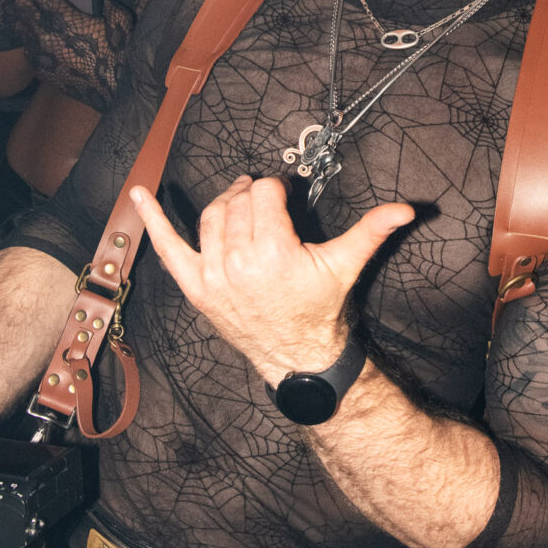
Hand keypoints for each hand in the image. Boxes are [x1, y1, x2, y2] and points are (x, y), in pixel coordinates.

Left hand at [130, 176, 413, 383]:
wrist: (297, 355)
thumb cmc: (320, 308)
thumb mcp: (345, 265)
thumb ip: (372, 230)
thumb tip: (407, 208)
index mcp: (274, 252)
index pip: (265, 194)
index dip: (278, 191)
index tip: (286, 201)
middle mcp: (239, 263)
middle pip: (237, 201)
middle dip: (252, 195)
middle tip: (265, 202)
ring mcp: (212, 276)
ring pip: (211, 217)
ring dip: (225, 203)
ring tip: (240, 204)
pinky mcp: (195, 288)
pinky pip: (168, 248)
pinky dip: (152, 220)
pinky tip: (139, 193)